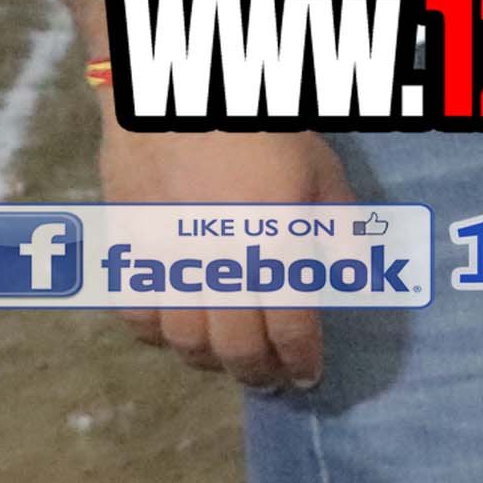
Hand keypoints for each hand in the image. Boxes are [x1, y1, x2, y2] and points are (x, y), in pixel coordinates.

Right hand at [103, 118, 350, 391]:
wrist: (182, 100)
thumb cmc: (265, 135)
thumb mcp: (323, 176)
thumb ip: (341, 234)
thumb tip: (353, 285)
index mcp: (276, 244)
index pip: (292, 326)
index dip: (302, 360)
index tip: (309, 376)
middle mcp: (221, 261)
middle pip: (236, 346)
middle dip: (258, 373)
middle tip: (271, 382)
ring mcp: (168, 259)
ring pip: (184, 340)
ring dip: (210, 362)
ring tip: (230, 362)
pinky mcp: (128, 251)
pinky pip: (135, 315)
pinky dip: (157, 337)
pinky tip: (178, 334)